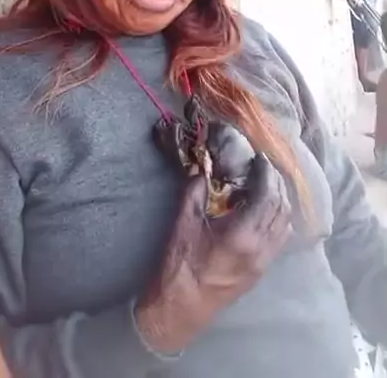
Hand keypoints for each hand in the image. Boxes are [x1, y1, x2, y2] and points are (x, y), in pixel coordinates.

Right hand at [135, 154, 290, 352]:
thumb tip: (202, 167)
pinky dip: (279, 217)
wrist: (181, 309)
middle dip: (275, 182)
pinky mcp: (262, 269)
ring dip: (280, 199)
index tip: (259, 157)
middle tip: (264, 165)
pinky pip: (280, 237)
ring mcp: (264, 261)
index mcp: (242, 236)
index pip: (266, 195)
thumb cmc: (180, 267)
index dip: (265, 173)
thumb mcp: (183, 225)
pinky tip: (265, 208)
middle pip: (281, 207)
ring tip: (266, 182)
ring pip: (285, 222)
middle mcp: (261, 248)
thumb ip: (194, 192)